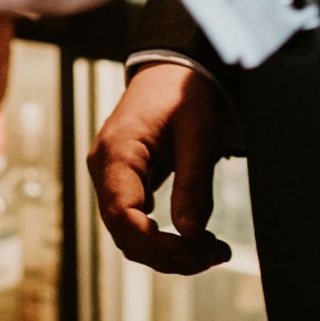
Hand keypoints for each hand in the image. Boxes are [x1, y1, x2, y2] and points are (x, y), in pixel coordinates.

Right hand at [89, 62, 233, 274]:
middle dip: (169, 253)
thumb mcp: (198, 134)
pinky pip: (135, 219)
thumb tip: (190, 235)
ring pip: (129, 231)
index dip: (157, 245)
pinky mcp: (123, 179)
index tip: (197, 254)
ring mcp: (110, 175)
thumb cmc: (184, 91)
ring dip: (167, 248)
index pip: (123, 217)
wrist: (172, 66)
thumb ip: (194, 184)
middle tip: (216, 253)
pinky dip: (161, 235)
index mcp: (116, 154)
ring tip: (211, 248)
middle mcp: (104, 168)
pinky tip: (193, 235)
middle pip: (125, 233)